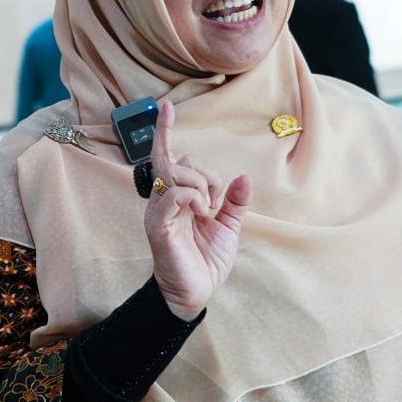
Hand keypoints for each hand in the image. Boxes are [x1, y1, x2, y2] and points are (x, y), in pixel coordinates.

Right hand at [144, 100, 250, 320]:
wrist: (195, 293)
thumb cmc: (206, 261)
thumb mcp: (228, 227)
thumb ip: (234, 202)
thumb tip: (243, 177)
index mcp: (175, 198)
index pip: (167, 157)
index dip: (165, 132)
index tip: (166, 107)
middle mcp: (162, 201)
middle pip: (179, 161)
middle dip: (205, 172)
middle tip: (216, 200)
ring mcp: (158, 212)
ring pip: (176, 173)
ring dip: (201, 185)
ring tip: (208, 208)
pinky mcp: (158, 226)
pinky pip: (175, 194)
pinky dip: (195, 197)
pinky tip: (202, 213)